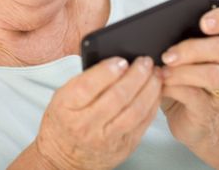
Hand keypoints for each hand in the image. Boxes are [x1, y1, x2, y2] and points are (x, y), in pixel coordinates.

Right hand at [35, 56, 161, 169]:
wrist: (64, 157)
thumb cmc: (64, 121)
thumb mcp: (63, 96)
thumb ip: (85, 79)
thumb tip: (115, 61)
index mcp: (66, 107)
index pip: (87, 86)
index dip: (107, 71)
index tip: (121, 60)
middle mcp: (86, 125)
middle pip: (116, 97)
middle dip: (135, 75)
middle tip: (144, 61)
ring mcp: (106, 138)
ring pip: (134, 111)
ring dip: (149, 89)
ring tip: (154, 74)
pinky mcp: (123, 146)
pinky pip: (143, 122)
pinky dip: (152, 104)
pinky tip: (155, 91)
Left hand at [160, 7, 218, 149]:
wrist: (191, 120)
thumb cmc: (180, 80)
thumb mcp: (176, 57)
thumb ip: (170, 41)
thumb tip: (145, 32)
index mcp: (217, 44)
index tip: (204, 22)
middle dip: (192, 48)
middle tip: (167, 55)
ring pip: (214, 74)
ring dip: (183, 71)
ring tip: (161, 72)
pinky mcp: (207, 110)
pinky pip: (196, 96)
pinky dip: (175, 89)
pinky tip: (160, 86)